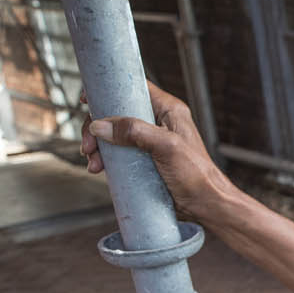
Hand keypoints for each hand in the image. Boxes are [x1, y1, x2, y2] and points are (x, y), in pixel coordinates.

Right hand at [81, 82, 231, 220]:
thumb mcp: (166, 147)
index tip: (88, 100)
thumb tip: (102, 126)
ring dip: (99, 146)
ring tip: (94, 162)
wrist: (205, 204)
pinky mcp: (145, 159)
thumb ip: (135, 132)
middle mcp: (159, 122)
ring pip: (115, 134)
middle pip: (118, 113)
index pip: (135, 88)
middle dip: (98, 127)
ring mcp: (151, 141)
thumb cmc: (197, 175)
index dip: (109, 89)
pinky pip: (119, 152)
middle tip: (88, 145)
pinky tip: (99, 169)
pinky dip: (106, 158)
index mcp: (169, 111)